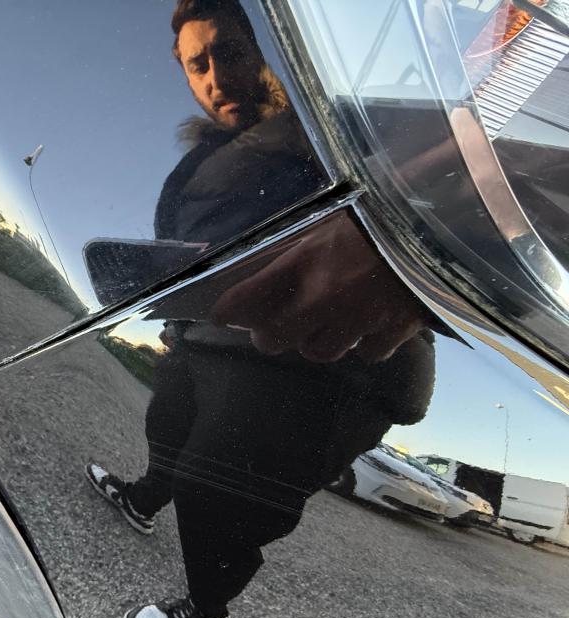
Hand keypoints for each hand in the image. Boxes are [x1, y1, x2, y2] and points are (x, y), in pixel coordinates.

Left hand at [211, 212, 427, 362]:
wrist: (450, 217)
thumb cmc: (387, 206)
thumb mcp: (334, 215)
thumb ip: (303, 244)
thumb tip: (272, 265)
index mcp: (304, 262)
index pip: (243, 302)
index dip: (229, 311)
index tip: (224, 312)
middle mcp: (323, 298)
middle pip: (273, 340)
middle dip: (269, 332)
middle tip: (273, 322)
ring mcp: (358, 320)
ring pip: (317, 352)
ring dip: (314, 340)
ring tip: (322, 324)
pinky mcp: (393, 332)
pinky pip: (365, 353)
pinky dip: (362, 343)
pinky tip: (366, 325)